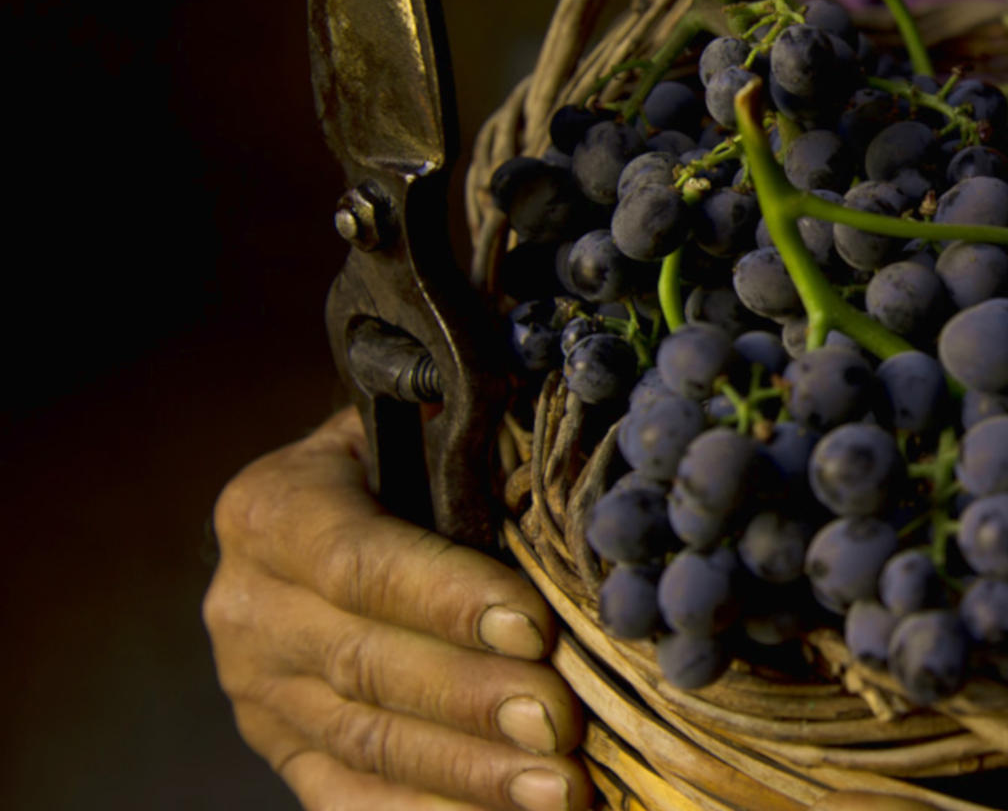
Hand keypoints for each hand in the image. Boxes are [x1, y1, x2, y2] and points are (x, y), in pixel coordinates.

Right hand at [204, 408, 589, 810]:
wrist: (336, 512)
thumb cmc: (408, 464)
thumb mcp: (420, 432)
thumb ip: (465, 447)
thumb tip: (556, 473)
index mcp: (272, 510)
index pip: (359, 562)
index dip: (446, 598)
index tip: (534, 628)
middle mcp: (247, 605)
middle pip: (364, 665)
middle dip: (472, 701)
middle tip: (561, 726)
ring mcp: (258, 690)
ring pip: (366, 743)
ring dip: (468, 774)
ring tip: (558, 789)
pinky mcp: (282, 751)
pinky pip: (350, 801)